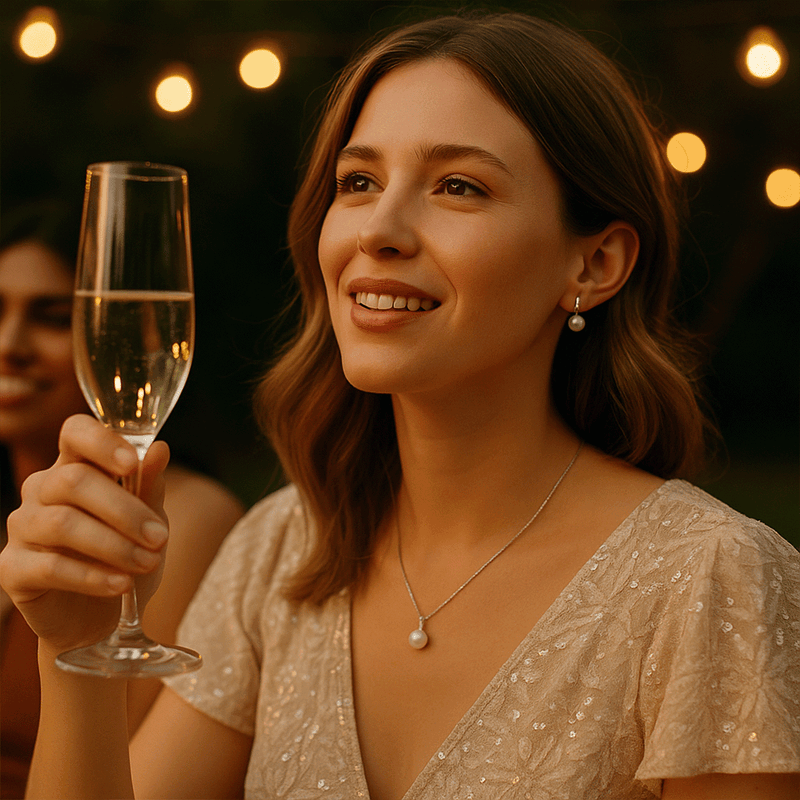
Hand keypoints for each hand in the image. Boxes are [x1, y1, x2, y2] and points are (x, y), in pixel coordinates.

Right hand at [0, 414, 170, 654]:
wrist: (100, 617)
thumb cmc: (125, 556)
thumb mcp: (148, 519)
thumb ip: (149, 484)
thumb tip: (160, 449)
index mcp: (74, 466)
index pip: (75, 432)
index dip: (102, 442)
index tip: (133, 463)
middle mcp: (41, 490)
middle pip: (74, 481)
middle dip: (125, 510)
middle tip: (160, 537)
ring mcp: (22, 528)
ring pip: (63, 524)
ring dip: (114, 545)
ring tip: (147, 563)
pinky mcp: (12, 569)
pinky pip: (49, 566)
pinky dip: (92, 576)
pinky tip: (121, 585)